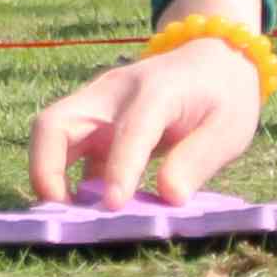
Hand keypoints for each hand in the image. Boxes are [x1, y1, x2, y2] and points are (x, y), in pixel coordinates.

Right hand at [28, 26, 265, 203]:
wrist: (210, 60)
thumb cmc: (224, 94)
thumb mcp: (230, 127)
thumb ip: (199, 159)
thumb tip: (169, 198)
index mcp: (157, 90)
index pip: (130, 129)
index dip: (119, 168)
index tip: (113, 206)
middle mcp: (113, 93)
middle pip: (56, 123)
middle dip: (46, 170)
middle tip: (63, 214)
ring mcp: (96, 105)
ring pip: (50, 133)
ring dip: (48, 175)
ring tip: (68, 216)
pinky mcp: (92, 121)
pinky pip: (65, 148)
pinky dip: (64, 178)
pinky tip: (83, 209)